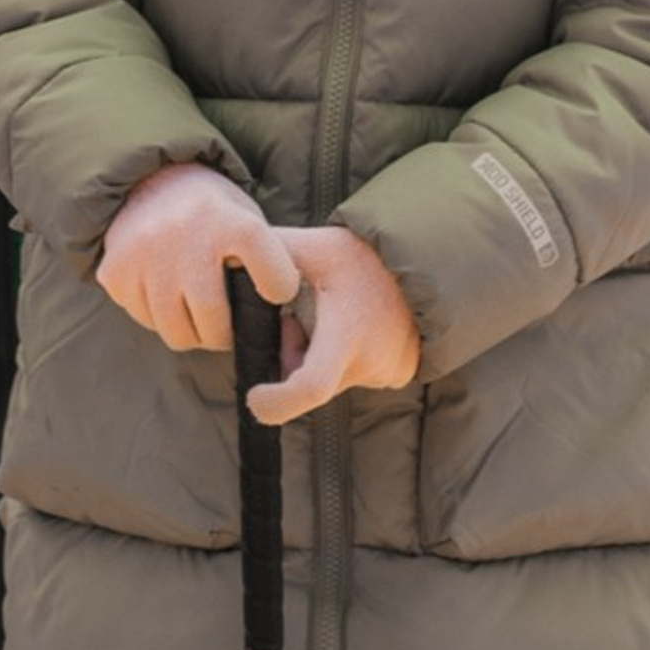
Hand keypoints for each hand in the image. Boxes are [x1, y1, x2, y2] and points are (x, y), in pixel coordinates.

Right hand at [97, 164, 296, 353]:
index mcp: (232, 222)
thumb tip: (281, 315)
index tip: (275, 291)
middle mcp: (187, 237)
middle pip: (213, 322)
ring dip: (188, 330)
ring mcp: (146, 255)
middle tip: (223, 324)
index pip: (275, 279)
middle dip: (222, 334)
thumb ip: (264, 260)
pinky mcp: (115, 271)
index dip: (279, 291)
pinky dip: (155, 314)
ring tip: (192, 310)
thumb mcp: (245, 218)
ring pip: (175, 331)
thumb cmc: (210, 212)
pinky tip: (162, 290)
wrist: (150, 178)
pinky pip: (143, 319)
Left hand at [245, 225, 422, 426]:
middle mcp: (370, 362)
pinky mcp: (396, 375)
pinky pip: (351, 375)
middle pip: (311, 380)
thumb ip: (270, 254)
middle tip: (295, 321)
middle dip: (292, 356)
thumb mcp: (314, 247)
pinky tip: (348, 325)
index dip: (278, 402)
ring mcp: (386, 373)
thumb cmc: (363, 254)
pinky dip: (338, 358)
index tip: (254, 398)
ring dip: (315, 356)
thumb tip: (226, 258)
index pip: (311, 386)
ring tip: (328, 314)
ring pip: (330, 378)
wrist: (423, 262)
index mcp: (348, 334)